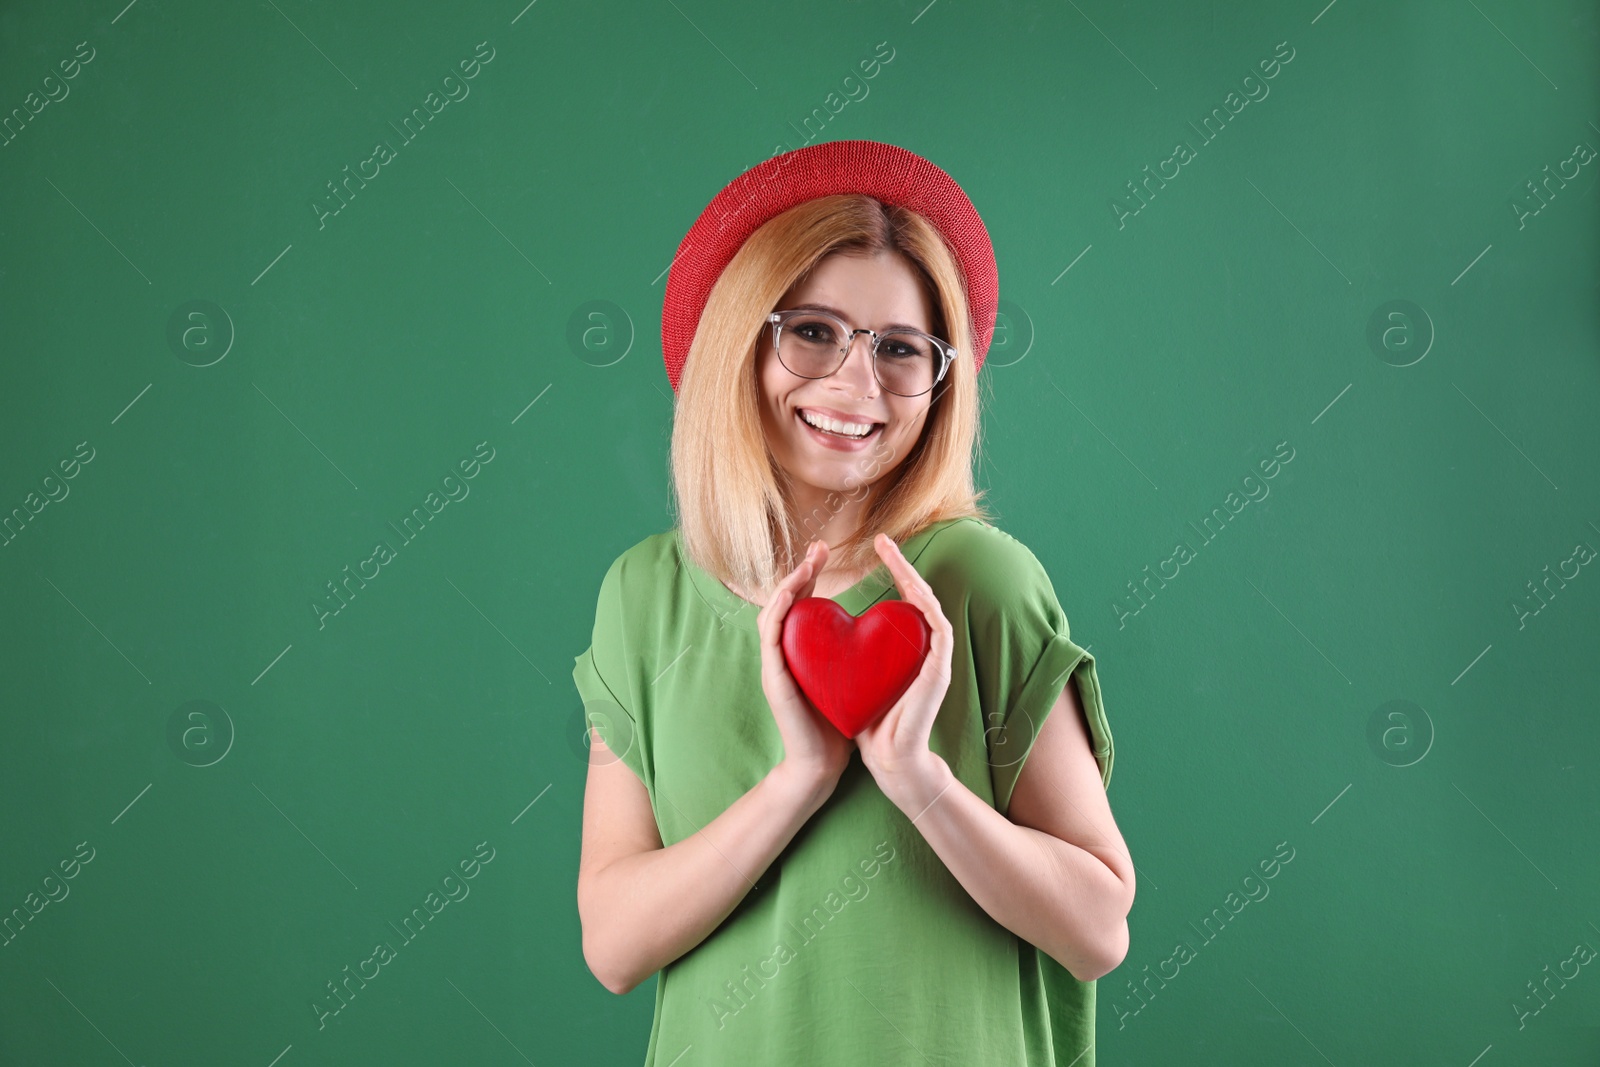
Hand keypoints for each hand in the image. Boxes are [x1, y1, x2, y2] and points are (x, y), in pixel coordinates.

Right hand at [757, 539, 855, 789]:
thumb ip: (856, 652)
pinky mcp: (774, 679)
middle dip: (799, 570)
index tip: (825, 551)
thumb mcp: (851, 676)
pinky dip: (777, 612)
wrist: (821, 764)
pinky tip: (788, 596)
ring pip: (772, 613)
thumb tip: (883, 628)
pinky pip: (769, 638)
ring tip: (805, 565)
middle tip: (817, 548)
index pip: (803, 602)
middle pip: (784, 600)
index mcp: (803, 649)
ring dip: (787, 585)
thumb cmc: (838, 722)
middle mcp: (785, 652)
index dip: (811, 574)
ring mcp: (775, 665)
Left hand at [854, 533, 953, 804]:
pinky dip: (924, 601)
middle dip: (899, 563)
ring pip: (926, 602)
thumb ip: (842, 651)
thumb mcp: (846, 676)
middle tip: (882, 539)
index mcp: (902, 648)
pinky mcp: (940, 668)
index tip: (871, 550)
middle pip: (914, 593)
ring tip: (892, 551)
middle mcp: (922, 648)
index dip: (887, 573)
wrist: (887, 761)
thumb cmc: (864, 724)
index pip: (897, 600)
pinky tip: (910, 583)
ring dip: (910, 574)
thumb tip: (820, 625)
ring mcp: (934, 657)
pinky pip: (937, 625)